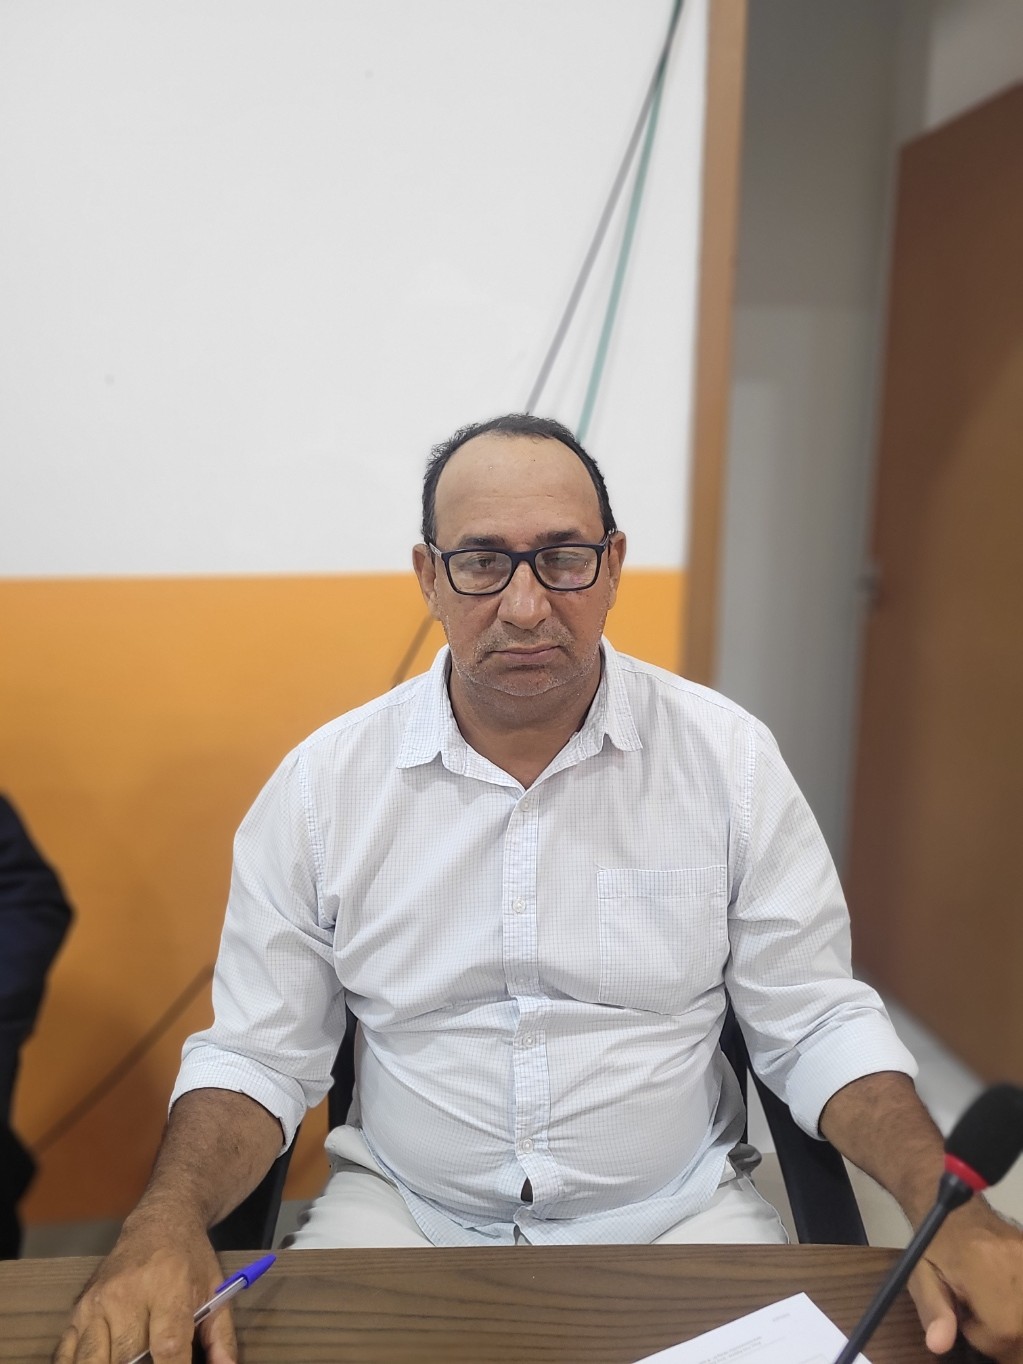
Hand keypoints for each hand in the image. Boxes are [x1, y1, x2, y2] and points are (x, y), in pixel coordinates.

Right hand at [52, 1207, 237, 1363]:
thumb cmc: (189, 1260)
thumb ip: (221, 1337)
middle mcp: (127, 1294)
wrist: (158, 1223)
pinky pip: (66, 1355)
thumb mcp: (216, 1290)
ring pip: (91, 1362)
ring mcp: (96, 1302)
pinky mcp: (76, 1310)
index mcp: (168, 1286)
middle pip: (127, 1359)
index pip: (167, 1347)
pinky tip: (102, 1361)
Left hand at [908, 1199, 1022, 1361]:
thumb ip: (933, 1311)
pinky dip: (1018, 1307)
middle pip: (1022, 1326)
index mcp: (982, 1265)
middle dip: (1004, 1336)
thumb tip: (938, 1345)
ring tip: (991, 1307)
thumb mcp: (922, 1276)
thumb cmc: (934, 1243)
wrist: (952, 1207)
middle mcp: (1014, 1260)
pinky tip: (1004, 1298)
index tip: (966, 1323)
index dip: (984, 1338)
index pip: (1003, 1329)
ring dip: (1014, 1323)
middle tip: (981, 1319)